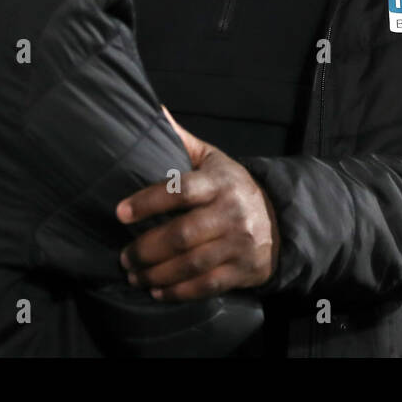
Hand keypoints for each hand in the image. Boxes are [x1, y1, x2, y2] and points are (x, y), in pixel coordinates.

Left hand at [116, 108, 278, 300]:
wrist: (281, 220)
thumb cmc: (233, 187)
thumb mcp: (214, 159)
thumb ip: (182, 140)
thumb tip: (153, 109)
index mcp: (220, 181)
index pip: (181, 190)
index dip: (148, 201)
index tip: (120, 213)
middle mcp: (232, 212)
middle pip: (183, 234)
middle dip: (147, 248)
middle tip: (123, 256)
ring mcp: (240, 243)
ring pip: (192, 263)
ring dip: (157, 274)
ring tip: (133, 275)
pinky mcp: (244, 270)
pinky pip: (208, 285)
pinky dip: (179, 292)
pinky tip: (157, 291)